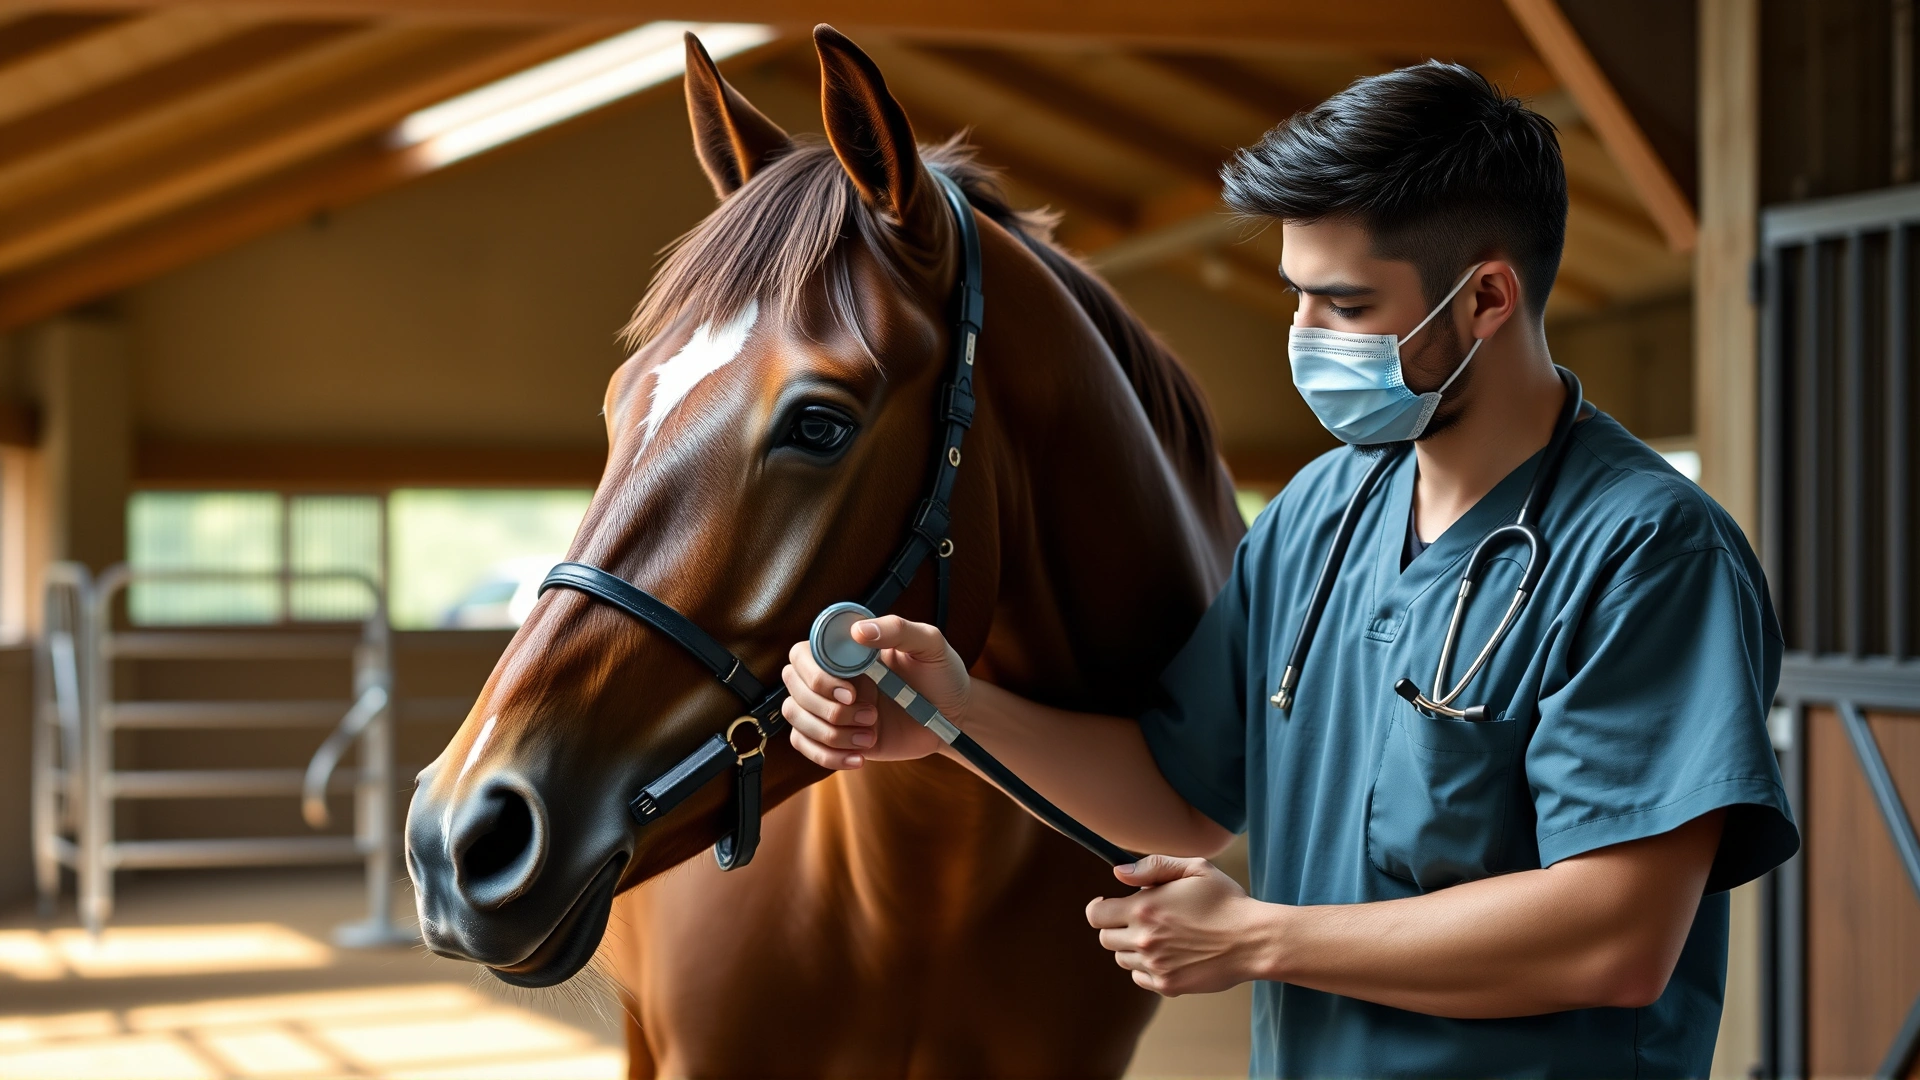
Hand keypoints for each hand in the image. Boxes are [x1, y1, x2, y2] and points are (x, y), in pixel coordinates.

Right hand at [782, 615, 970, 769]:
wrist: (954, 717)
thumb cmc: (941, 674)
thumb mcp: (929, 644)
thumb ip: (897, 630)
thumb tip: (859, 630)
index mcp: (848, 651)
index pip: (803, 654)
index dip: (817, 675)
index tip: (851, 691)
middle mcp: (833, 676)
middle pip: (794, 687)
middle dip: (826, 708)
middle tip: (870, 714)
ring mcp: (831, 707)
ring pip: (796, 717)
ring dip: (830, 733)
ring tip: (870, 735)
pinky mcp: (836, 735)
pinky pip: (806, 745)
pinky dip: (828, 756)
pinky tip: (859, 756)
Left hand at [1086, 855, 1269, 996]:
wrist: (1253, 940)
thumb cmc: (1226, 900)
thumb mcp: (1194, 868)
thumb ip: (1152, 866)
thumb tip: (1118, 873)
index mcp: (1145, 908)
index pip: (1096, 915)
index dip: (1098, 908)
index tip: (1106, 904)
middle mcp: (1144, 939)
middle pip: (1106, 939)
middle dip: (1116, 927)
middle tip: (1138, 920)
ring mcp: (1155, 965)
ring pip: (1122, 959)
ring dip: (1131, 947)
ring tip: (1158, 936)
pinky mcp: (1168, 985)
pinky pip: (1139, 977)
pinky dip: (1145, 967)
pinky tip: (1165, 955)